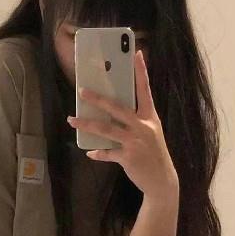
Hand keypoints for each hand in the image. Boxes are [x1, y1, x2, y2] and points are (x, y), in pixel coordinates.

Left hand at [67, 50, 178, 200]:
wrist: (162, 181)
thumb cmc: (154, 154)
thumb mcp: (150, 133)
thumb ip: (135, 122)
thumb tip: (111, 115)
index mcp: (150, 117)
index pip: (145, 90)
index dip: (141, 72)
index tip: (136, 54)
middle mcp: (143, 126)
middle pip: (118, 108)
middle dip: (98, 99)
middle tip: (82, 91)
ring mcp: (136, 142)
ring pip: (107, 129)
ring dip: (87, 124)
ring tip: (72, 120)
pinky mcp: (128, 157)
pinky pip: (108, 153)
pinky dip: (98, 152)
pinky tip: (90, 152)